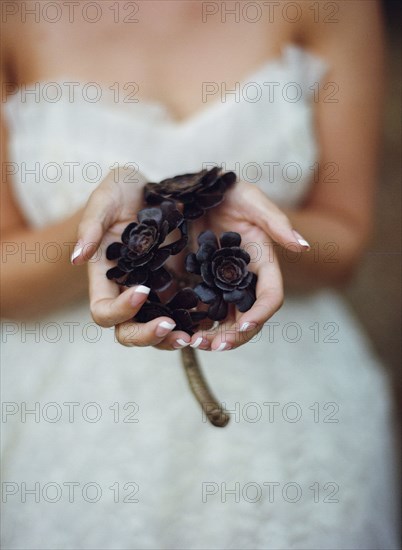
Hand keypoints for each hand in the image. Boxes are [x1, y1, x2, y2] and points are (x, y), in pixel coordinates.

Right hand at [71, 167, 192, 349]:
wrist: (150, 189)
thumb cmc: (121, 191)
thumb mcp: (105, 199)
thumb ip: (90, 226)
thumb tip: (76, 258)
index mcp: (104, 276)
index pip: (103, 310)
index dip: (120, 309)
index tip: (143, 289)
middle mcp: (126, 291)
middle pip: (127, 331)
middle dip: (147, 335)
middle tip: (171, 327)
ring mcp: (152, 292)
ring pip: (155, 330)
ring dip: (171, 338)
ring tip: (193, 335)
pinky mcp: (176, 287)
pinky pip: (181, 314)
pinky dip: (192, 322)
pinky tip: (209, 322)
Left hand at [188, 180, 309, 350]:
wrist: (196, 191)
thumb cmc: (228, 192)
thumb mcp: (251, 200)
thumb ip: (276, 221)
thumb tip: (303, 246)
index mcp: (263, 263)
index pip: (271, 296)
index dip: (261, 313)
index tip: (244, 324)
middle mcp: (246, 279)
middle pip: (248, 317)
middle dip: (234, 336)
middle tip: (212, 346)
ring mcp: (223, 284)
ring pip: (225, 320)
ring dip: (214, 337)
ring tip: (194, 343)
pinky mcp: (201, 284)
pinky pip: (201, 311)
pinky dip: (194, 324)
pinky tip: (180, 331)